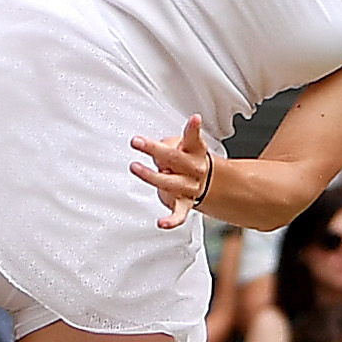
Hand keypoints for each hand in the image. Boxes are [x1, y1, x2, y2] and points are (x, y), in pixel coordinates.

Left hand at [129, 113, 221, 228]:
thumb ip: (167, 145)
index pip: (194, 137)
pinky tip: (162, 223)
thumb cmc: (186, 159)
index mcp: (195, 150)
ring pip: (171, 183)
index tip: (195, 118)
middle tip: (137, 142)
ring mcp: (190, 187)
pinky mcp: (184, 204)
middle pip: (176, 158)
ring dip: (151, 176)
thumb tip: (153, 150)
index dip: (194, 128)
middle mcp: (195, 168)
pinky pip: (179, 214)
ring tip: (135, 167)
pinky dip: (171, 220)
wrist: (205, 181)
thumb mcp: (181, 146)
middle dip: (155, 149)